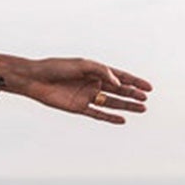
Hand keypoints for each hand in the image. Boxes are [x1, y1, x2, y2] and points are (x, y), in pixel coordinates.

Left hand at [22, 58, 151, 123]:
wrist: (36, 79)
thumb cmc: (56, 67)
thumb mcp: (81, 64)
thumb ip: (101, 71)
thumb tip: (118, 82)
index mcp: (95, 71)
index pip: (119, 76)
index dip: (134, 81)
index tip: (148, 87)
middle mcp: (93, 84)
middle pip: (118, 90)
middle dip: (133, 94)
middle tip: (146, 98)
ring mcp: (87, 96)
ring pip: (111, 102)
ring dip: (126, 106)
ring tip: (142, 108)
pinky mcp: (78, 107)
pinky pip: (98, 114)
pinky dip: (109, 117)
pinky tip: (122, 120)